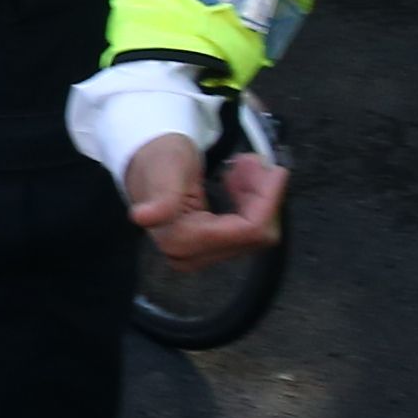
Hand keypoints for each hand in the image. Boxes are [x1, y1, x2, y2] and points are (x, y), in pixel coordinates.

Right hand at [119, 131, 287, 268]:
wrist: (149, 163)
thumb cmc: (159, 160)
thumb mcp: (166, 169)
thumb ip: (162, 197)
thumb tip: (143, 217)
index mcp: (179, 239)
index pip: (247, 230)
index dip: (267, 199)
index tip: (275, 169)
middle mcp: (190, 256)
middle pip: (256, 234)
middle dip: (261, 195)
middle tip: (250, 161)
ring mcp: (201, 257)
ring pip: (258, 234)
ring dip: (257, 197)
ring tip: (242, 168)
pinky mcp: (210, 252)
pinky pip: (250, 234)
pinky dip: (251, 205)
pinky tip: (236, 184)